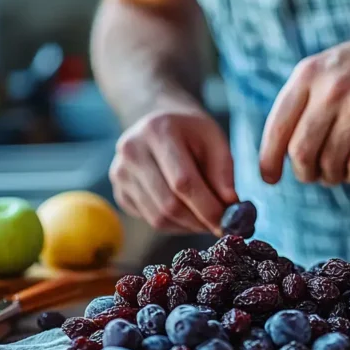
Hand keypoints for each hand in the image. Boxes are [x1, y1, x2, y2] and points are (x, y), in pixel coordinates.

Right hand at [110, 108, 237, 234]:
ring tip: (205, 218)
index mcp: (158, 131)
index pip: (183, 181)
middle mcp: (132, 151)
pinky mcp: (119, 192)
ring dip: (188, 226)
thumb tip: (230, 207)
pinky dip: (174, 225)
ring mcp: (121, 173)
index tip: (227, 222)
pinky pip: (150, 220)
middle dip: (199, 221)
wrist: (159, 123)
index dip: (207, 207)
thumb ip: (224, 172)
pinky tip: (187, 213)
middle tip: (220, 226)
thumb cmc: (191, 133)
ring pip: (158, 218)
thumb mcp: (214, 140)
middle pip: (169, 204)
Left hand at [259, 27, 349, 184]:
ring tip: (335, 170)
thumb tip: (274, 159)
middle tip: (310, 175)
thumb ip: (297, 106)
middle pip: (301, 152)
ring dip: (330, 176)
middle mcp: (332, 89)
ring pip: (330, 164)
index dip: (269, 160)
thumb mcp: (320, 72)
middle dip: (303, 172)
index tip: (270, 178)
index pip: (277, 127)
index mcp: (308, 75)